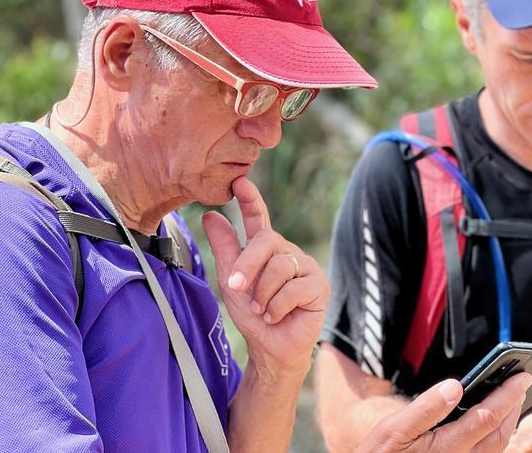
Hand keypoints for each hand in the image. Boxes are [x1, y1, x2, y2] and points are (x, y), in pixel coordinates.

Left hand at [203, 176, 328, 374]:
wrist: (271, 349)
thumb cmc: (253, 316)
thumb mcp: (232, 281)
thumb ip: (225, 249)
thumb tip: (210, 215)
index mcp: (268, 250)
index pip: (260, 218)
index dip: (250, 200)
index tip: (239, 182)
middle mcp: (289, 253)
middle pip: (267, 241)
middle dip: (248, 264)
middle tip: (236, 287)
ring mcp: (306, 267)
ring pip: (280, 266)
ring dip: (263, 293)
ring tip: (261, 310)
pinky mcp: (320, 285)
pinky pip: (294, 288)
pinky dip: (277, 307)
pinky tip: (276, 316)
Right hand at [358, 372, 531, 451]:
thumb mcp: (394, 429)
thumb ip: (425, 408)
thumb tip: (454, 386)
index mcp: (446, 448)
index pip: (486, 418)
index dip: (507, 395)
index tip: (521, 377)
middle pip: (499, 434)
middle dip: (513, 407)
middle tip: (522, 383)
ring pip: (496, 447)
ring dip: (508, 421)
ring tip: (512, 399)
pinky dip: (496, 435)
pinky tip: (493, 422)